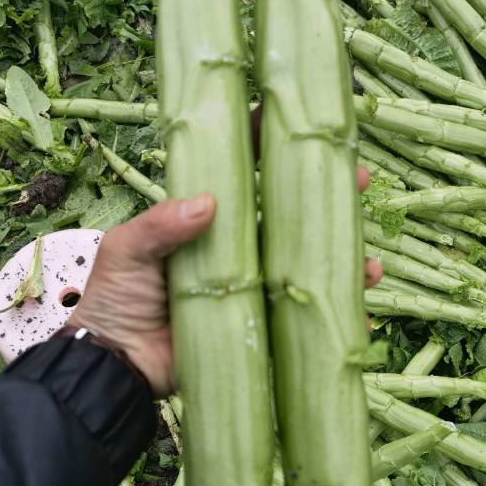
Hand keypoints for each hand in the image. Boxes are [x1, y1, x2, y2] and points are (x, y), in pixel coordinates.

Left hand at [67, 166, 382, 396]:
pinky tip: (361, 318)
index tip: (297, 119)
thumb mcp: (128, 249)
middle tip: (359, 179)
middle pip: (290, 213)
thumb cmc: (114, 299)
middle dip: (329, 194)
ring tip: (371, 265)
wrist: (114, 365)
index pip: (241, 170)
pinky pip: (303, 318)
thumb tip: (209, 201)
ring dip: (344, 259)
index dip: (268, 142)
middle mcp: (237, 247)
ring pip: (308, 263)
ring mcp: (253, 285)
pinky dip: (335, 318)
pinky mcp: (260, 323)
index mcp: (205, 219)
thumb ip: (162, 224)